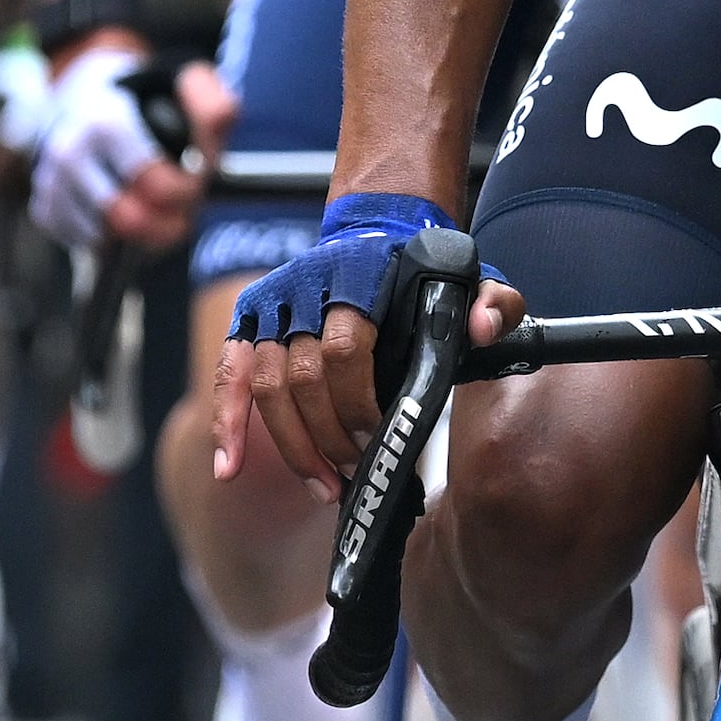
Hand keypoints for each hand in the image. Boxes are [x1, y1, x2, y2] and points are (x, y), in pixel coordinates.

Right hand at [27, 42, 196, 252]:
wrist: (90, 101)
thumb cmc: (149, 105)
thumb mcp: (185, 89)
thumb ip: (211, 102)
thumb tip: (221, 120)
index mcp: (106, 123)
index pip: (151, 182)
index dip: (183, 193)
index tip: (193, 185)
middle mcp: (70, 154)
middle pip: (126, 219)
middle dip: (163, 224)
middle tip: (180, 214)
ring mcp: (51, 183)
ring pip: (105, 239)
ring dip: (139, 237)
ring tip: (157, 212)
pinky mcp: (44, 208)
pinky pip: (84, 246)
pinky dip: (113, 242)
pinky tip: (129, 217)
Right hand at [220, 189, 469, 490]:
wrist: (379, 233)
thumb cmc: (426, 273)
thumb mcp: (473, 279)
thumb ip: (494, 303)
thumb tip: (481, 330)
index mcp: (359, 275)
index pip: (345, 348)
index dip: (357, 403)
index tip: (379, 438)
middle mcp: (306, 287)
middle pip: (302, 376)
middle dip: (329, 436)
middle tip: (357, 472)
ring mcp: (273, 304)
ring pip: (266, 385)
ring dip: (294, 445)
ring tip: (324, 486)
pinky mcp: (250, 320)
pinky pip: (230, 374)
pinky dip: (226, 423)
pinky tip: (229, 468)